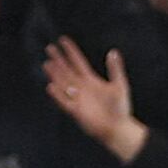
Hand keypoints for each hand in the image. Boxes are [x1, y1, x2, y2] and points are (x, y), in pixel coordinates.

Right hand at [40, 37, 147, 159]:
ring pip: (63, 83)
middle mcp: (81, 87)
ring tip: (47, 64)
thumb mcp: (120, 85)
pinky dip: (58, 94)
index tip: (63, 40)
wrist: (118, 128)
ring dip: (55, 74)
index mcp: (91, 80)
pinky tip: (51, 86)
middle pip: (67, 70)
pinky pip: (64, 101)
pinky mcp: (76, 111)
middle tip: (49, 48)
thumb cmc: (120, 108)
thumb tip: (113, 51)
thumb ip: (115, 68)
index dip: (71, 51)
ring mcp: (77, 99)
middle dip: (58, 59)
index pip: (78, 62)